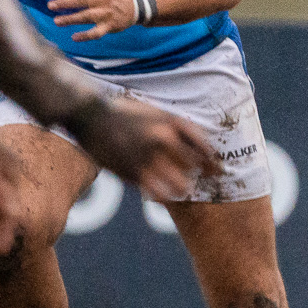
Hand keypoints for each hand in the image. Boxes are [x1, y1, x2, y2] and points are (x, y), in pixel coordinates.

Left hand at [50, 0, 136, 40]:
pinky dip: (86, 36)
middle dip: (66, 3)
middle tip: (50, 5)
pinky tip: (74, 37)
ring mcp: (105, 13)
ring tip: (56, 21)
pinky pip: (97, 32)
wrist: (135, 6)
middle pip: (82, 0)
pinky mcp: (108, 26)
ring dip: (72, 19)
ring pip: (87, 16)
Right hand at [68, 96, 217, 200]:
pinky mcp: (134, 174)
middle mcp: (165, 139)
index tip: (216, 170)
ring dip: (183, 188)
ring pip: (181, 185)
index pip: (205, 147)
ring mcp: (150, 158)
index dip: (213, 162)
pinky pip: (159, 194)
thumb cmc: (125, 112)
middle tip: (201, 180)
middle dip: (200, 174)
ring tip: (182, 190)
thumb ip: (176, 128)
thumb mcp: (156, 111)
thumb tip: (199, 147)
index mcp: (173, 122)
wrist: (91, 115)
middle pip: (196, 167)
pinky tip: (162, 194)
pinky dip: (164, 196)